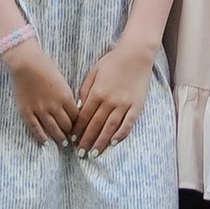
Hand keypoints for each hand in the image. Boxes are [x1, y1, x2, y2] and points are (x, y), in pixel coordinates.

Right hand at [3, 40, 77, 145]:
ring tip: (62, 142)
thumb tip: (71, 109)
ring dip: (59, 138)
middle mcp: (54, 106)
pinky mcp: (27, 112)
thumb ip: (66, 96)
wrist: (24, 62)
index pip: (76, 117)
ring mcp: (40, 110)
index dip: (78, 123)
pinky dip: (42, 138)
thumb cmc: (44, 65)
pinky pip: (36, 129)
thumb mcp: (61, 80)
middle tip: (71, 137)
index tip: (78, 127)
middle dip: (70, 132)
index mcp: (65, 96)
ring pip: (53, 130)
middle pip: (66, 126)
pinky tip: (46, 142)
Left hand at [73, 37, 155, 154]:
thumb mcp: (94, 71)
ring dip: (101, 142)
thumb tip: (79, 107)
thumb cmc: (113, 61)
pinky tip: (114, 143)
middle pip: (95, 125)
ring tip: (94, 153)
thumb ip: (85, 89)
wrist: (136, 54)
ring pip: (110, 128)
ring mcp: (124, 105)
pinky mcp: (136, 106)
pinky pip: (128, 124)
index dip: (78, 130)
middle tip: (81, 153)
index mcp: (97, 92)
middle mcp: (109, 101)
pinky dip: (121, 135)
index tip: (73, 139)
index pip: (84, 116)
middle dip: (87, 140)